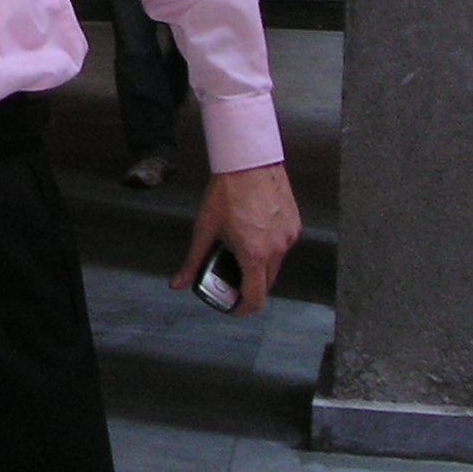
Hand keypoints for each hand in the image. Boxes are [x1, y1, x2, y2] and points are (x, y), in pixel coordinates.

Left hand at [170, 161, 298, 313]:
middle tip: (232, 278)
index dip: (244, 309)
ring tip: (241, 249)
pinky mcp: (294, 225)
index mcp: (254, 254)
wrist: (249, 162)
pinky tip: (255, 233)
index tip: (234, 308)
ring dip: (260, 264)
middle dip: (249, 286)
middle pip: (266, 283)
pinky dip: (270, 246)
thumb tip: (178, 283)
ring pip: (276, 263)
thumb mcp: (205, 228)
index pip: (255, 297)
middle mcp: (277, 249)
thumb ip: (193, 260)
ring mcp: (288, 237)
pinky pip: (283, 245)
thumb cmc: (227, 192)